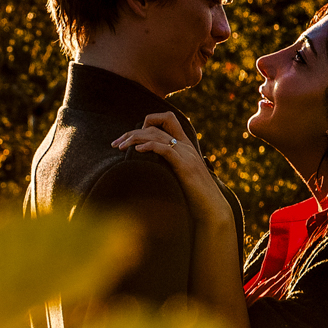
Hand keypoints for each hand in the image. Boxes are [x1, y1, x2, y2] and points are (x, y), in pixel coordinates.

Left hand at [112, 112, 229, 223]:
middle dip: (132, 133)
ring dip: (134, 139)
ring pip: (157, 135)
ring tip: (120, 147)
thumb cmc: (194, 196)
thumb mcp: (179, 175)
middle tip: (115, 144)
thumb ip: (168, 165)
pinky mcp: (185, 166)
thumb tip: (148, 166)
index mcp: (185, 145)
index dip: (148, 122)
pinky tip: (136, 151)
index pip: (168, 118)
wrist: (212, 208)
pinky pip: (165, 150)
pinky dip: (149, 146)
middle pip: (155, 127)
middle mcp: (186, 146)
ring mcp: (186, 154)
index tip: (131, 137)